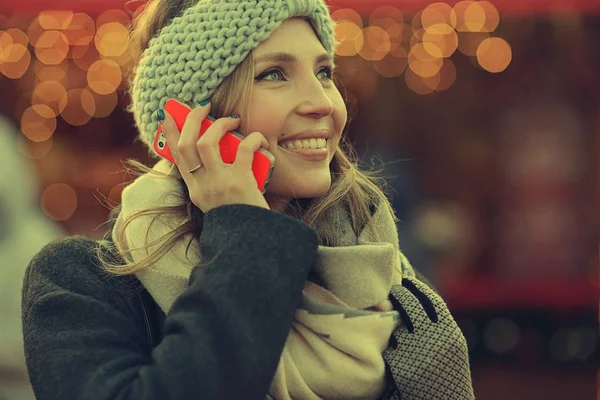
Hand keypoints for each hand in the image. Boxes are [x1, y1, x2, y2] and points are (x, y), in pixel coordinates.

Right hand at [161, 102, 270, 213]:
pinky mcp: (240, 181)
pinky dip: (253, 139)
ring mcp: (219, 182)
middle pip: (187, 143)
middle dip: (192, 119)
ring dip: (219, 124)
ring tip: (232, 120)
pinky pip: (244, 149)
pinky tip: (260, 139)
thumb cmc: (238, 218)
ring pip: (206, 142)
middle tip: (204, 107)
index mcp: (195, 188)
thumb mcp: (216, 202)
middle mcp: (202, 184)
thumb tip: (216, 154)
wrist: (251, 239)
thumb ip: (210, 181)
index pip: (175, 156)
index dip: (169, 132)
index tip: (168, 115)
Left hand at [382, 277, 474, 399]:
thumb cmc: (448, 374)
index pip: (432, 301)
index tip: (407, 280)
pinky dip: (391, 351)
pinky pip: (389, 349)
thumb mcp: (452, 346)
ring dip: (396, 329)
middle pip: (410, 306)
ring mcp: (416, 352)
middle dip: (399, 295)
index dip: (418, 288)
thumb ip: (438, 323)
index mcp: (451, 334)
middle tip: (394, 291)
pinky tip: (401, 361)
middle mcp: (435, 340)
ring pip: (396, 328)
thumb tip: (415, 295)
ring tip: (405, 339)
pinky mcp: (400, 366)